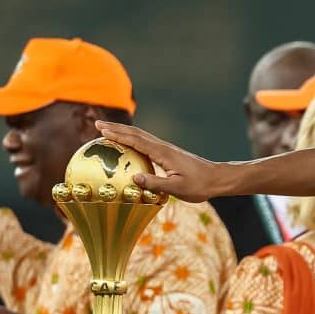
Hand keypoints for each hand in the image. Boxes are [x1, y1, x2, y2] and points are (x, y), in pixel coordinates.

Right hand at [95, 121, 222, 202]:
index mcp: (163, 153)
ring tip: (107, 131)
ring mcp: (166, 149)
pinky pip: (147, 144)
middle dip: (116, 128)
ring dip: (124, 132)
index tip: (101, 130)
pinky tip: (128, 146)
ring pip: (141, 136)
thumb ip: (156, 183)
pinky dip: (133, 140)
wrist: (217, 178)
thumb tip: (134, 178)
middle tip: (97, 125)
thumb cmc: (199, 185)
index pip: (136, 140)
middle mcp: (163, 147)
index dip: (117, 135)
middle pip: (136, 133)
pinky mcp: (169, 154)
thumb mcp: (177, 188)